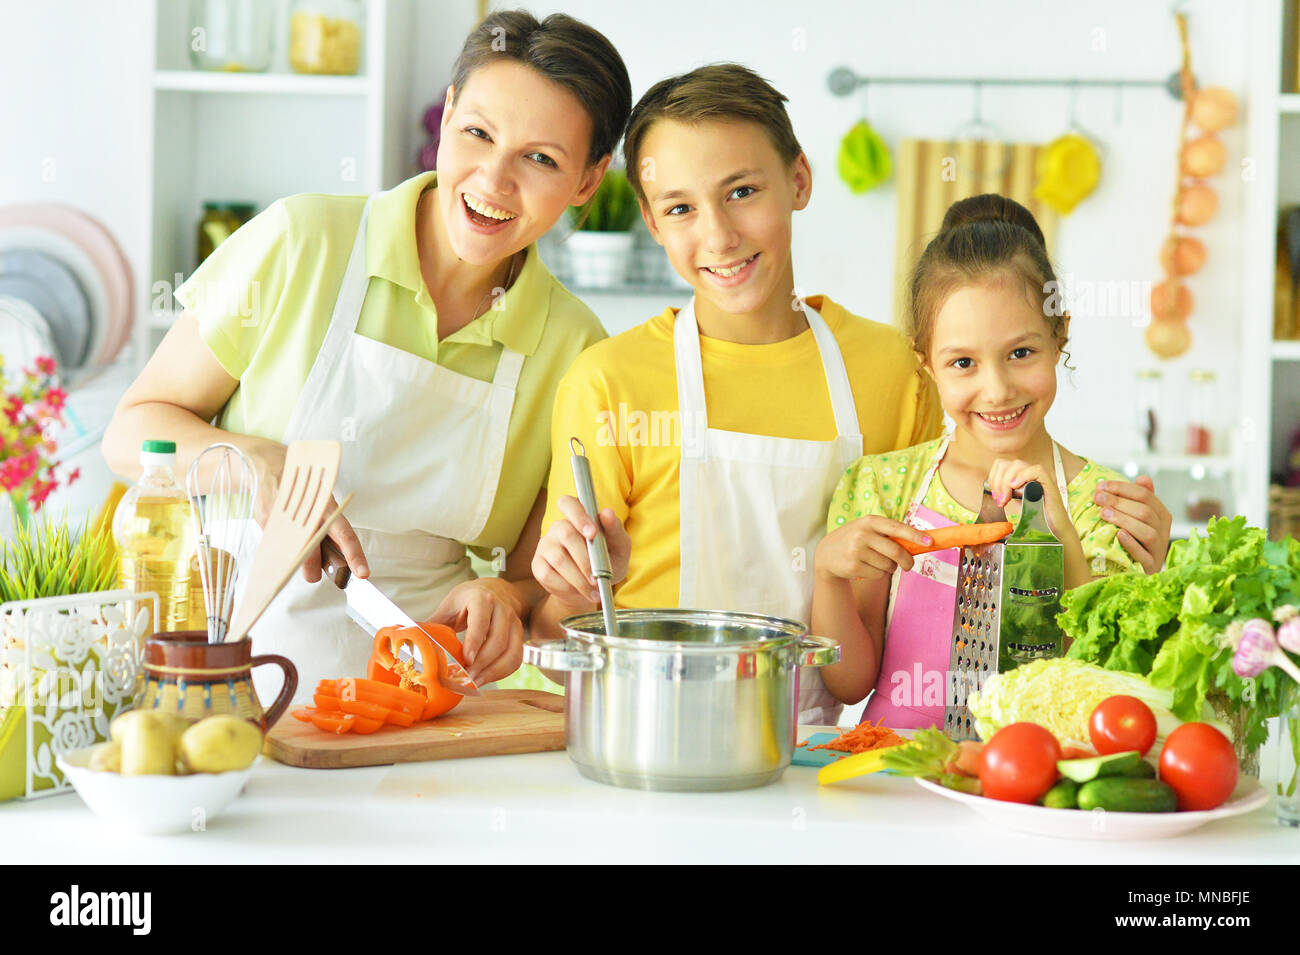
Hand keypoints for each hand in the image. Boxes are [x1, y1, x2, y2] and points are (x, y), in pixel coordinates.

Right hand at [246, 438, 368, 582]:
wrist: (272, 466)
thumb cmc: (302, 494)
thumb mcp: (319, 507)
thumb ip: (323, 533)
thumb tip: (326, 567)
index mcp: (328, 507)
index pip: (345, 535)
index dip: (355, 555)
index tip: (363, 573)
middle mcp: (310, 510)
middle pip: (314, 549)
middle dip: (312, 568)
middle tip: (313, 576)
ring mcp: (287, 514)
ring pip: (294, 551)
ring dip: (294, 560)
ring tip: (294, 558)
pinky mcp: (267, 517)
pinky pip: (275, 545)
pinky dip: (278, 550)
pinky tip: (279, 544)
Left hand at [426, 578, 525, 684]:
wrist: (497, 591)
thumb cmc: (468, 600)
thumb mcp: (450, 605)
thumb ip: (434, 623)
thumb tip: (407, 638)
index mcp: (481, 599)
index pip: (481, 621)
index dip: (474, 641)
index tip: (466, 660)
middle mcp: (502, 609)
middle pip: (497, 641)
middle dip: (480, 664)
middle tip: (464, 678)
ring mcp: (514, 623)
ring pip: (510, 653)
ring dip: (492, 672)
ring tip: (473, 683)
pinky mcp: (520, 636)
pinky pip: (516, 659)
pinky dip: (501, 673)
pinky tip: (485, 679)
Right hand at [531, 495, 630, 605]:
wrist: (594, 587)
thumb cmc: (608, 560)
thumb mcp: (619, 546)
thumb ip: (615, 530)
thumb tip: (607, 513)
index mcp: (578, 516)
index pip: (569, 503)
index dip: (578, 516)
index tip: (592, 533)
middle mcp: (558, 528)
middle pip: (566, 535)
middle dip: (584, 560)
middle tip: (597, 578)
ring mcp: (545, 546)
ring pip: (558, 559)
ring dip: (578, 579)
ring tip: (593, 591)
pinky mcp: (538, 565)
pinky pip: (548, 575)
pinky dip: (567, 587)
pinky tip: (578, 592)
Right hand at [814, 515, 924, 581]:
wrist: (826, 553)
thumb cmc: (855, 539)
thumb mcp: (868, 529)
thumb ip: (889, 534)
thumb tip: (919, 543)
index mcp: (869, 521)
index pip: (897, 528)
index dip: (915, 536)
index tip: (929, 542)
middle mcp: (862, 534)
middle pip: (896, 552)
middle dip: (907, 561)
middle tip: (909, 566)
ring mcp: (857, 551)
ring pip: (888, 565)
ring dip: (889, 567)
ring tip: (877, 562)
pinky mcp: (854, 567)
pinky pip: (878, 575)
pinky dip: (878, 574)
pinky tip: (866, 567)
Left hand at [987, 458, 1074, 542]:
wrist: (1054, 531)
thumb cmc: (1037, 519)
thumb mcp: (1017, 503)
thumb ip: (1007, 493)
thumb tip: (992, 491)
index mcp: (1022, 477)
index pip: (1001, 465)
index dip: (994, 478)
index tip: (995, 496)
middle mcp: (1030, 474)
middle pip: (1006, 464)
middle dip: (998, 482)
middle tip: (1000, 500)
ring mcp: (1040, 478)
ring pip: (1017, 465)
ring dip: (1006, 482)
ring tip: (1007, 499)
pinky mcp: (1049, 484)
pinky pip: (1036, 470)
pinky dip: (1023, 476)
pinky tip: (1016, 488)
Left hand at [1094, 474, 1170, 573]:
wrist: (1139, 568)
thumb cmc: (1136, 537)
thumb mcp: (1139, 516)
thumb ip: (1141, 498)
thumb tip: (1144, 478)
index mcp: (1162, 514)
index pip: (1145, 495)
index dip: (1122, 488)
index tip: (1100, 485)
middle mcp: (1164, 530)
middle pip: (1144, 512)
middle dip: (1119, 502)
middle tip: (1097, 497)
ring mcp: (1158, 549)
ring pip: (1147, 532)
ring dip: (1124, 520)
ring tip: (1103, 513)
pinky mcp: (1151, 566)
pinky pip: (1143, 555)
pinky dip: (1131, 544)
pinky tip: (1118, 535)